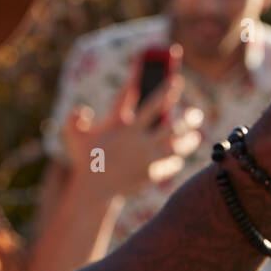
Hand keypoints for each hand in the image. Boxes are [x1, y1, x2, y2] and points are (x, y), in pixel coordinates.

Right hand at [59, 46, 203, 196]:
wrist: (94, 190)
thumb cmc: (85, 160)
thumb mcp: (73, 137)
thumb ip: (74, 119)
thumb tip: (81, 109)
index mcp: (125, 126)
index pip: (148, 104)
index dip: (162, 90)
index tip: (176, 81)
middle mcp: (140, 140)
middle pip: (170, 125)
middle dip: (186, 118)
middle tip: (196, 113)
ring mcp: (147, 157)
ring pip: (175, 146)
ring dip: (188, 140)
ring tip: (196, 136)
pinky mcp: (151, 173)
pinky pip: (169, 166)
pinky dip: (175, 162)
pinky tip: (178, 159)